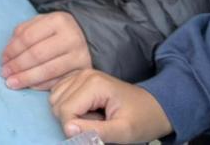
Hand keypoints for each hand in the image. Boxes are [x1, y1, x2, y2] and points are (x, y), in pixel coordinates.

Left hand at [1, 11, 92, 90]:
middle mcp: (71, 37)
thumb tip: (8, 56)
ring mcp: (80, 55)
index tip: (2, 60)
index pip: (28, 37)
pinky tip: (30, 86)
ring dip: (27, 78)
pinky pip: (58, 81)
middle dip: (17, 66)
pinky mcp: (84, 71)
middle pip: (37, 55)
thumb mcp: (40, 23)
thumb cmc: (55, 30)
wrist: (84, 36)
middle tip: (5, 74)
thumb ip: (22, 33)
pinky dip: (41, 85)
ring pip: (48, 70)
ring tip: (12, 83)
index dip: (12, 50)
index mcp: (58, 20)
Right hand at [49, 69, 172, 143]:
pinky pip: (59, 94)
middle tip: (98, 125)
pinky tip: (87, 111)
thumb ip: (96, 132)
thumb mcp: (124, 132)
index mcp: (93, 84)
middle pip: (57, 104)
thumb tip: (68, 130)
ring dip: (70, 115)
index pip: (65, 110)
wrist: (155, 107)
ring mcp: (79, 74)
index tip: (93, 136)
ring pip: (55, 99)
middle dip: (73, 121)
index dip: (74, 129)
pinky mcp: (77, 78)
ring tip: (94, 118)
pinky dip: (68, 107)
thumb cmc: (142, 120)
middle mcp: (82, 74)